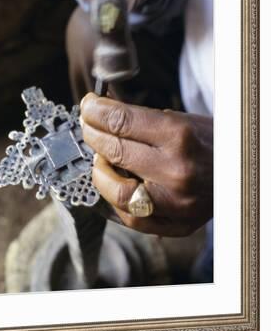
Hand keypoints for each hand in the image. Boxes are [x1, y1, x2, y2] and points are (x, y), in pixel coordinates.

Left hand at [80, 93, 212, 236]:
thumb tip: (100, 112)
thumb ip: (140, 119)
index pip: (120, 121)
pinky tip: (113, 182)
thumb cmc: (210, 142)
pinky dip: (114, 199)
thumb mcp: (181, 119)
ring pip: (116, 191)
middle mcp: (176, 170)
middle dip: (92, 133)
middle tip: (88, 126)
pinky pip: (131, 218)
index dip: (95, 111)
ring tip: (100, 157)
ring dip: (99, 170)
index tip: (87, 105)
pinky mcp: (177, 224)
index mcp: (179, 136)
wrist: (243, 172)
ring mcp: (175, 202)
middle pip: (114, 150)